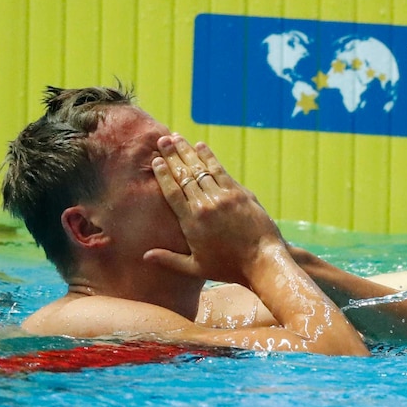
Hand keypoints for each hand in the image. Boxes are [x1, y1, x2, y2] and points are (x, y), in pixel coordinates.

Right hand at [144, 134, 283, 286]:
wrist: (262, 261)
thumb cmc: (228, 268)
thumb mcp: (195, 267)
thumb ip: (168, 259)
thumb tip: (145, 256)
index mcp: (190, 222)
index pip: (172, 192)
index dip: (163, 174)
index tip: (156, 160)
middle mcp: (205, 205)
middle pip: (184, 176)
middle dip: (172, 156)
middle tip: (162, 140)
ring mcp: (223, 197)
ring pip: (201, 169)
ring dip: (187, 152)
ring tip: (177, 138)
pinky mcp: (240, 193)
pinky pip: (221, 171)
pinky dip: (210, 158)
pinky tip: (201, 147)